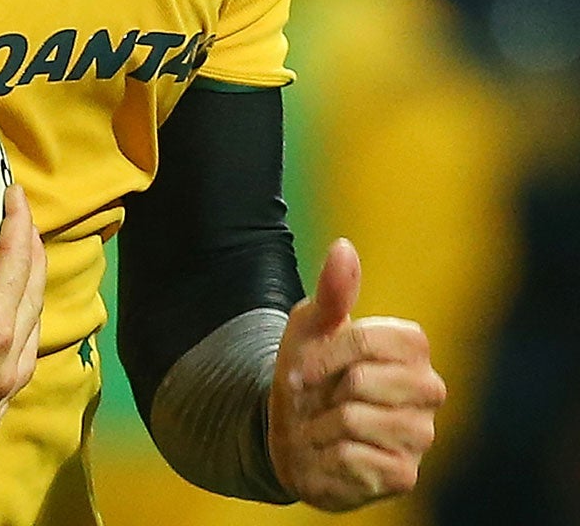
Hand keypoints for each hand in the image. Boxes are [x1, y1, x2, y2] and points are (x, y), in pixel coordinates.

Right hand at [0, 184, 47, 477]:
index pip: (19, 266)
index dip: (19, 224)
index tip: (15, 193)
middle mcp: (7, 369)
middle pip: (34, 301)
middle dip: (32, 257)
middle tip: (21, 224)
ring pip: (29, 340)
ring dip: (27, 301)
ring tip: (18, 273)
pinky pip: (13, 371)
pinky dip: (14, 341)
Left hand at [269, 239, 445, 509]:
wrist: (292, 435)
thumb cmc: (308, 376)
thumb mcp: (309, 329)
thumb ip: (331, 291)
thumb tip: (344, 246)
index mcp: (411, 349)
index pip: (371, 341)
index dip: (328, 354)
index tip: (302, 365)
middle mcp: (429, 391)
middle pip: (361, 382)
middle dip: (323, 390)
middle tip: (321, 398)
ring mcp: (421, 435)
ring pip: (354, 421)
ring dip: (320, 424)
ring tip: (326, 426)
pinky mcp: (404, 475)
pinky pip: (353, 457)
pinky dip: (325, 455)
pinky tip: (331, 454)